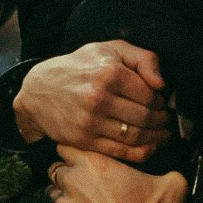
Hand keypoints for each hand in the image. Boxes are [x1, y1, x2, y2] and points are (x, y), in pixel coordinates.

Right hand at [13, 41, 170, 162]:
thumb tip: (161, 83)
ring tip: (161, 135)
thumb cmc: (78, 67)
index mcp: (108, 72)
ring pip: (135, 136)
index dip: (159, 101)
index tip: (160, 103)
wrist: (38, 90)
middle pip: (145, 117)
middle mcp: (99, 97)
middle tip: (164, 121)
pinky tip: (148, 147)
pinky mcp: (83, 140)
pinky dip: (140, 152)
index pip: (149, 94)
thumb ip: (142, 59)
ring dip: (155, 138)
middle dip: (161, 121)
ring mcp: (90, 121)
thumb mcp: (109, 49)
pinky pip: (120, 151)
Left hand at [48, 145, 187, 202]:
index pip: (66, 147)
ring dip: (65, 200)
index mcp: (95, 163)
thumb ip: (163, 170)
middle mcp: (73, 180)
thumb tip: (171, 172)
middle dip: (68, 178)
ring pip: (53, 196)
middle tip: (85, 190)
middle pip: (56, 171)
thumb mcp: (170, 182)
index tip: (82, 164)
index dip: (74, 156)